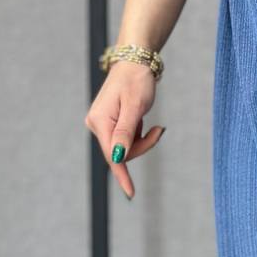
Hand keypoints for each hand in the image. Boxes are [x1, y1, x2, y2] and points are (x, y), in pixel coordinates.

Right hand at [85, 61, 164, 199]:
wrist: (134, 63)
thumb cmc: (136, 82)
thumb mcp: (135, 107)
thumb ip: (126, 133)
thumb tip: (118, 157)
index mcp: (100, 121)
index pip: (113, 156)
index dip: (123, 175)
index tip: (130, 193)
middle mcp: (96, 124)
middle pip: (122, 153)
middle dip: (143, 146)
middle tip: (159, 130)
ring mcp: (102, 124)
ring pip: (126, 148)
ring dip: (143, 141)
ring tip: (154, 125)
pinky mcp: (109, 124)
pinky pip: (127, 140)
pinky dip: (139, 135)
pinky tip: (143, 121)